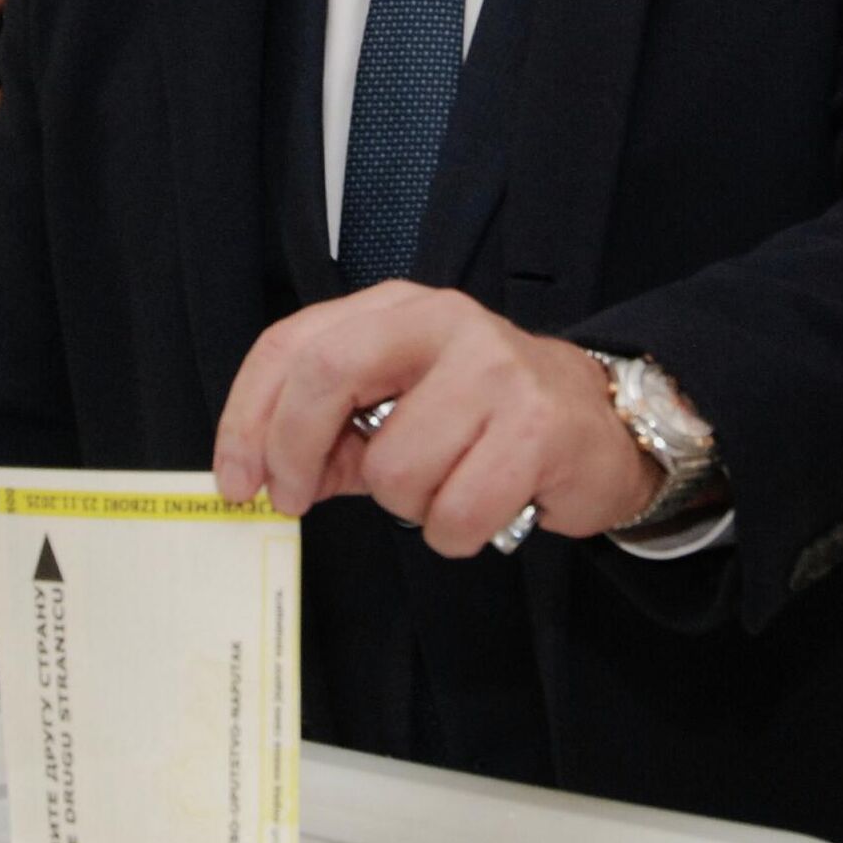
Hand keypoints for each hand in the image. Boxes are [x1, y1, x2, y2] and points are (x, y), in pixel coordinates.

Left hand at [212, 284, 661, 556]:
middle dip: (294, 452)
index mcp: (397, 310)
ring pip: (394, 470)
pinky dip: (454, 533)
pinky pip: (454, 513)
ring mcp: (494, 370)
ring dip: (405, 506)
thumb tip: (266, 471)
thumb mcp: (400, 407)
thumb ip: (332, 431)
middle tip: (295, 498)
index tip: (238, 479)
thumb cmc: (488, 418)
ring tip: (444, 486)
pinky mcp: (537, 428)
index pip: (293, 344)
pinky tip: (485, 506)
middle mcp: (443, 323)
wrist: (603, 422)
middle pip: (326, 374)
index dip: (248, 416)